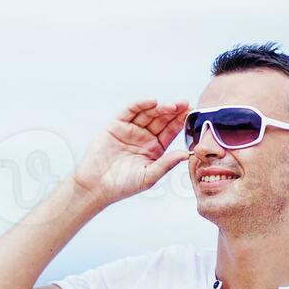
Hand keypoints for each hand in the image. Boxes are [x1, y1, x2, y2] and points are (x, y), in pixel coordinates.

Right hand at [72, 99, 189, 206]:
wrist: (96, 186)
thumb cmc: (123, 185)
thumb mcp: (149, 176)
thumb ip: (167, 164)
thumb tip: (187, 154)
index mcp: (155, 149)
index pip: (170, 131)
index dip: (180, 122)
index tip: (191, 114)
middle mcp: (144, 137)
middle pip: (161, 119)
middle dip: (173, 111)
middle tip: (185, 104)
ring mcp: (130, 129)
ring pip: (148, 113)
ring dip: (160, 107)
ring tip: (172, 105)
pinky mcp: (116, 124)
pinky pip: (130, 110)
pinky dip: (141, 104)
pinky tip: (152, 102)